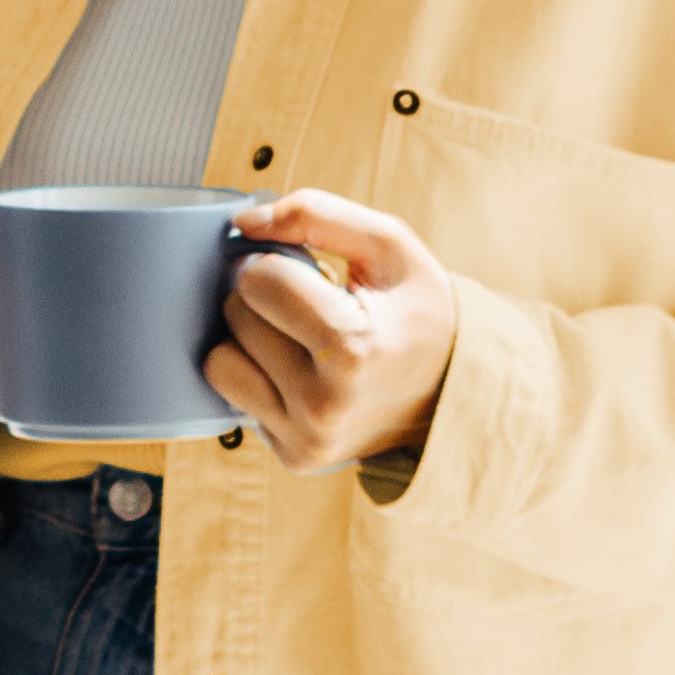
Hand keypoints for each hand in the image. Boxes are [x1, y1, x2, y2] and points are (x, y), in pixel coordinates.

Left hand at [208, 189, 457, 472]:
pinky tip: (303, 372)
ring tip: (302, 339)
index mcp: (352, 349)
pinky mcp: (295, 458)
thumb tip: (242, 221)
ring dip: (251, 339)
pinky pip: (234, 397)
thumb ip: (315, 215)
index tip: (314, 275)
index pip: (257, 280)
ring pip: (219, 361)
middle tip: (313, 307)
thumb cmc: (418, 310)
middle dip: (265, 299)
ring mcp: (307, 439)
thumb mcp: (388, 246)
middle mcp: (324, 405)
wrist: (455, 392)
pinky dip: (259, 376)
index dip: (278, 263)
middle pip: (236, 317)